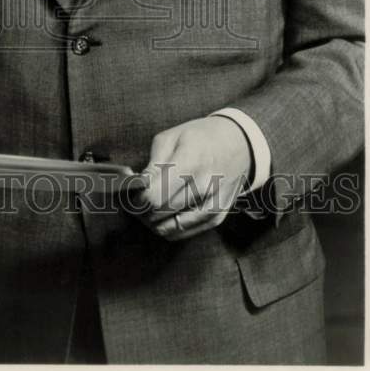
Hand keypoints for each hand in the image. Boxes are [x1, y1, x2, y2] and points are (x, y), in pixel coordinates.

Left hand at [137, 116, 251, 240]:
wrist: (240, 145)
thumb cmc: (200, 138)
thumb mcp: (171, 138)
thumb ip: (152, 164)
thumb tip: (136, 187)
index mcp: (190, 161)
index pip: (155, 197)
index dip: (136, 199)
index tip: (129, 193)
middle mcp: (205, 186)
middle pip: (159, 213)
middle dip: (140, 209)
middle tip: (134, 200)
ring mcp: (213, 204)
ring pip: (169, 228)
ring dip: (152, 221)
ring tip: (147, 206)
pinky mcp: (217, 218)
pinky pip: (183, 233)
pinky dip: (168, 227)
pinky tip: (162, 214)